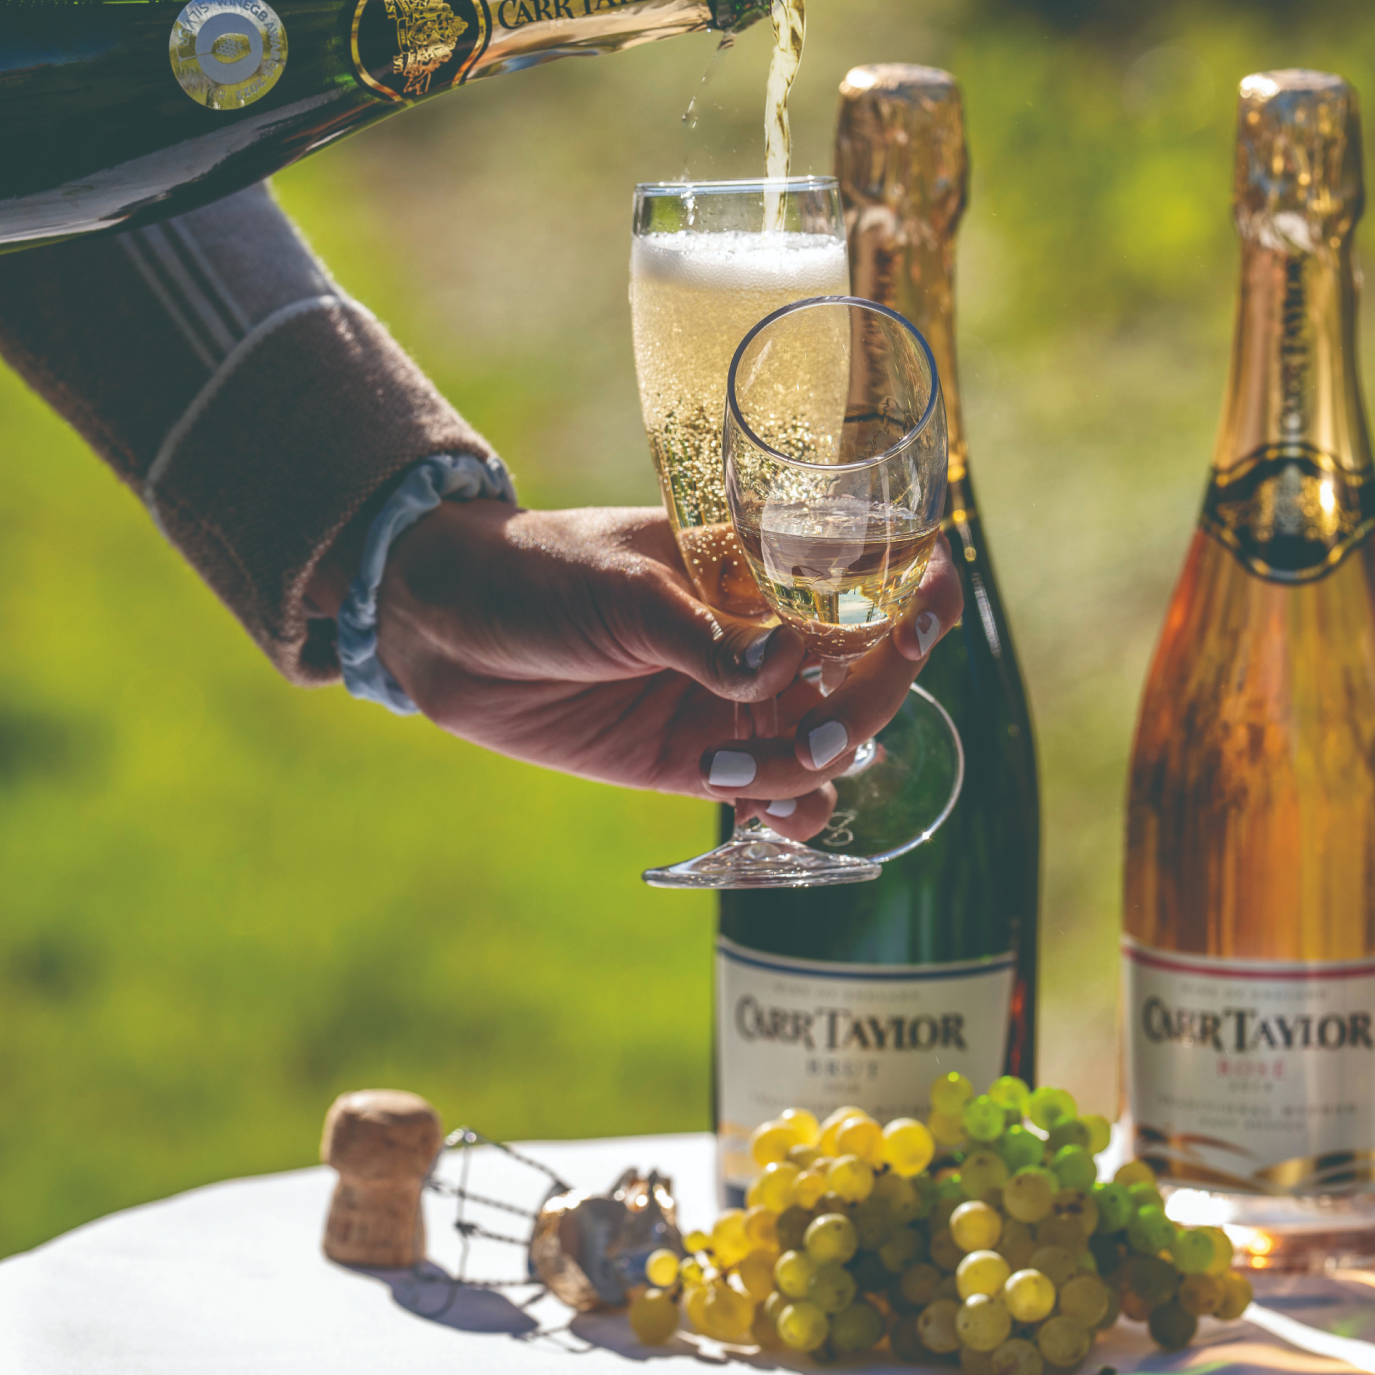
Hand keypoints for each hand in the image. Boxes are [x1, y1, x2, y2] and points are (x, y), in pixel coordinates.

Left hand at [373, 504, 962, 837]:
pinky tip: (771, 805)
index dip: (911, 596)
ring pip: (824, 743)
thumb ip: (703, 634)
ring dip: (824, 760)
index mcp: (756, 569)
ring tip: (775, 764)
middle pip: (861, 674)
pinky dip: (787, 806)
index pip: (861, 583)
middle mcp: (758, 637)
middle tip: (832, 724)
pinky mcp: (689, 760)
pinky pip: (767, 791)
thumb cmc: (538, 574)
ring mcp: (728, 702)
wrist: (445, 625)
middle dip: (873, 697)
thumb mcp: (623, 587)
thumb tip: (777, 671)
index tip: (928, 609)